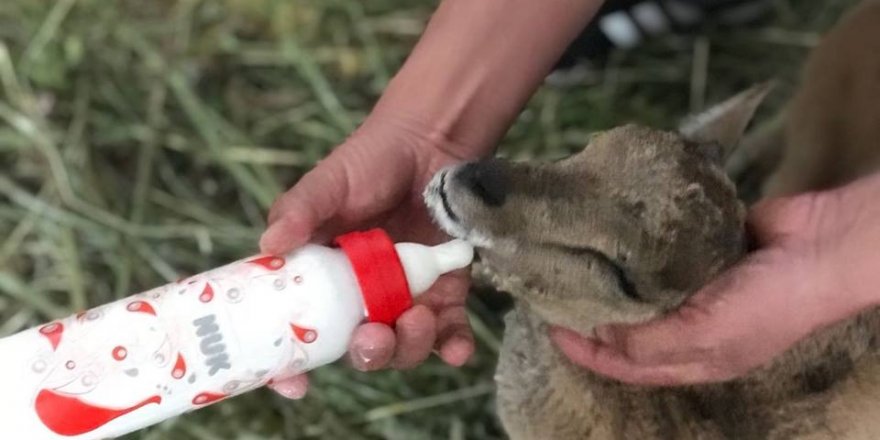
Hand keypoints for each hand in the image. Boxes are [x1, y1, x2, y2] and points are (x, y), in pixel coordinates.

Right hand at [261, 116, 481, 398]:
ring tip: (418, 317)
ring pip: (405, 348)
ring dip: (409, 347)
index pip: (301, 334)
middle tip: (371, 338)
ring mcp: (406, 298)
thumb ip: (299, 211)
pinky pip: (451, 334)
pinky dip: (454, 346)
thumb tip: (271, 242)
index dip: (293, 365)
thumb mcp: (327, 184)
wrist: (430, 142)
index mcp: (323, 282)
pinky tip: (456, 347)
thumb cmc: (370, 161)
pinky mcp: (447, 293)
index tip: (294, 381)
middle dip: (368, 355)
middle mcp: (363, 299)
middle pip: (359, 349)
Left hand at [550, 175, 879, 385]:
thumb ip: (651, 341)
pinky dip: (636, 248)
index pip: (627, 364)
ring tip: (574, 264)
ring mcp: (698, 286)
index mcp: (694, 358)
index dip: (589, 352)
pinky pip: (660, 253)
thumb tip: (600, 337)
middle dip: (592, 317)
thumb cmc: (768, 303)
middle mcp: (692, 326)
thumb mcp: (707, 335)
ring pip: (642, 290)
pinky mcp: (702, 249)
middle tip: (554, 293)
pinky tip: (608, 236)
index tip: (551, 329)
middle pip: (630, 328)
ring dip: (611, 280)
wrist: (821, 248)